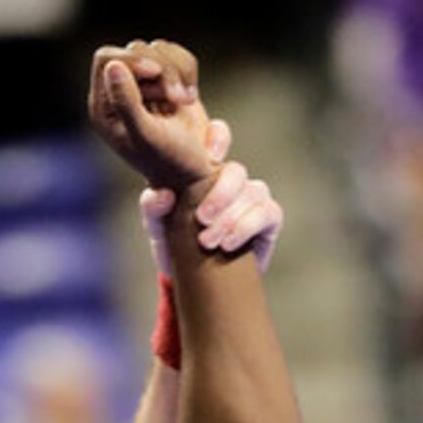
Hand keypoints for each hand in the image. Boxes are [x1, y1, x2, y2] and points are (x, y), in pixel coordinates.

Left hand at [88, 41, 216, 193]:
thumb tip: (113, 66)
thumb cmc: (169, 159)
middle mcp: (118, 91)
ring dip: (178, 72)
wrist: (194, 170)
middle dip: (162, 70)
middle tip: (179, 100)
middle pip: (135, 50)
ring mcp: (142, 83)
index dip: (131, 59)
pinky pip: (174, 53)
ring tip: (186, 101)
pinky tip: (191, 96)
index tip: (154, 72)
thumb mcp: (146, 135)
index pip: (106, 58)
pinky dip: (187, 70)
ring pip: (157, 49)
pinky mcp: (163, 79)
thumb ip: (126, 103)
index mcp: (103, 107)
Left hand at [140, 135, 283, 275]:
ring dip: (229, 217)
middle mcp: (233, 180)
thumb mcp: (159, 230)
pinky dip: (245, 228)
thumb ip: (153, 210)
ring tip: (208, 241)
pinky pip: (266, 213)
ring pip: (252, 192)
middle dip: (220, 193)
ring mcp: (254, 197)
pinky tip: (227, 245)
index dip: (218, 138)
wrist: (199, 284)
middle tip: (202, 218)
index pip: (218, 137)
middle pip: (236, 170)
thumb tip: (160, 194)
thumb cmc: (178, 248)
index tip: (210, 155)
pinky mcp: (269, 219)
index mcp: (207, 170)